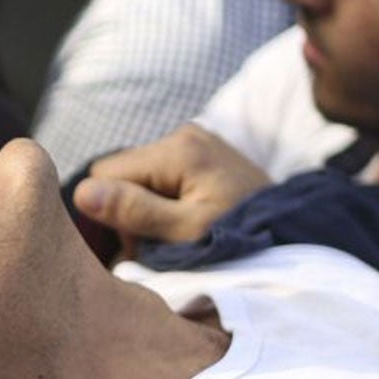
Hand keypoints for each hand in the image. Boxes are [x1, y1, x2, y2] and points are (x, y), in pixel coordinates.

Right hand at [72, 125, 270, 252]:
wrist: (297, 232)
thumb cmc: (242, 238)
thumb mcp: (186, 233)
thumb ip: (135, 212)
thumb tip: (80, 193)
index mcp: (176, 149)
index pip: (104, 174)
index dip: (112, 213)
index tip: (143, 244)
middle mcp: (183, 134)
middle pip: (121, 173)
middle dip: (130, 211)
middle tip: (163, 245)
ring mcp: (196, 140)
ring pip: (140, 176)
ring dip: (149, 209)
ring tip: (180, 235)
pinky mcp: (204, 152)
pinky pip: (163, 174)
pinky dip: (167, 201)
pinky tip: (189, 221)